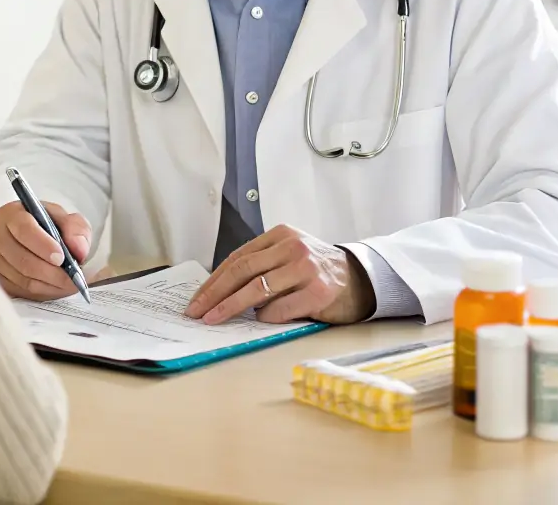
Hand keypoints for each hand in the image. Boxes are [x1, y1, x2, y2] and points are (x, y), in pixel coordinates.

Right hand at [0, 201, 91, 300]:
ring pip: (22, 278)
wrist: (41, 241)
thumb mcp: (69, 221)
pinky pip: (20, 291)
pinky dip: (42, 292)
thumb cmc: (52, 228)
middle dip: (51, 272)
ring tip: (69, 284)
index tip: (61, 257)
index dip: (43, 245)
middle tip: (72, 278)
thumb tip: (78, 249)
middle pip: (22, 258)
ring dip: (49, 284)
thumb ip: (77, 230)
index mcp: (11, 213)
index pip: (23, 229)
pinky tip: (55, 287)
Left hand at [184, 224, 375, 324]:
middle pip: (243, 270)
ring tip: (214, 319)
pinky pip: (281, 307)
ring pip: (257, 289)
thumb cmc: (316, 271)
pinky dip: (265, 317)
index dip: (214, 279)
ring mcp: (306, 268)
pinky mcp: (318, 291)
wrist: (360, 280)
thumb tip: (219, 290)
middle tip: (197, 311)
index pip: (238, 257)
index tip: (197, 298)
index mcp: (280, 235)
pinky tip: (257, 321)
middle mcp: (292, 247)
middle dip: (215, 293)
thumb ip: (262, 265)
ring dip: (231, 307)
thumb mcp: (288, 256)